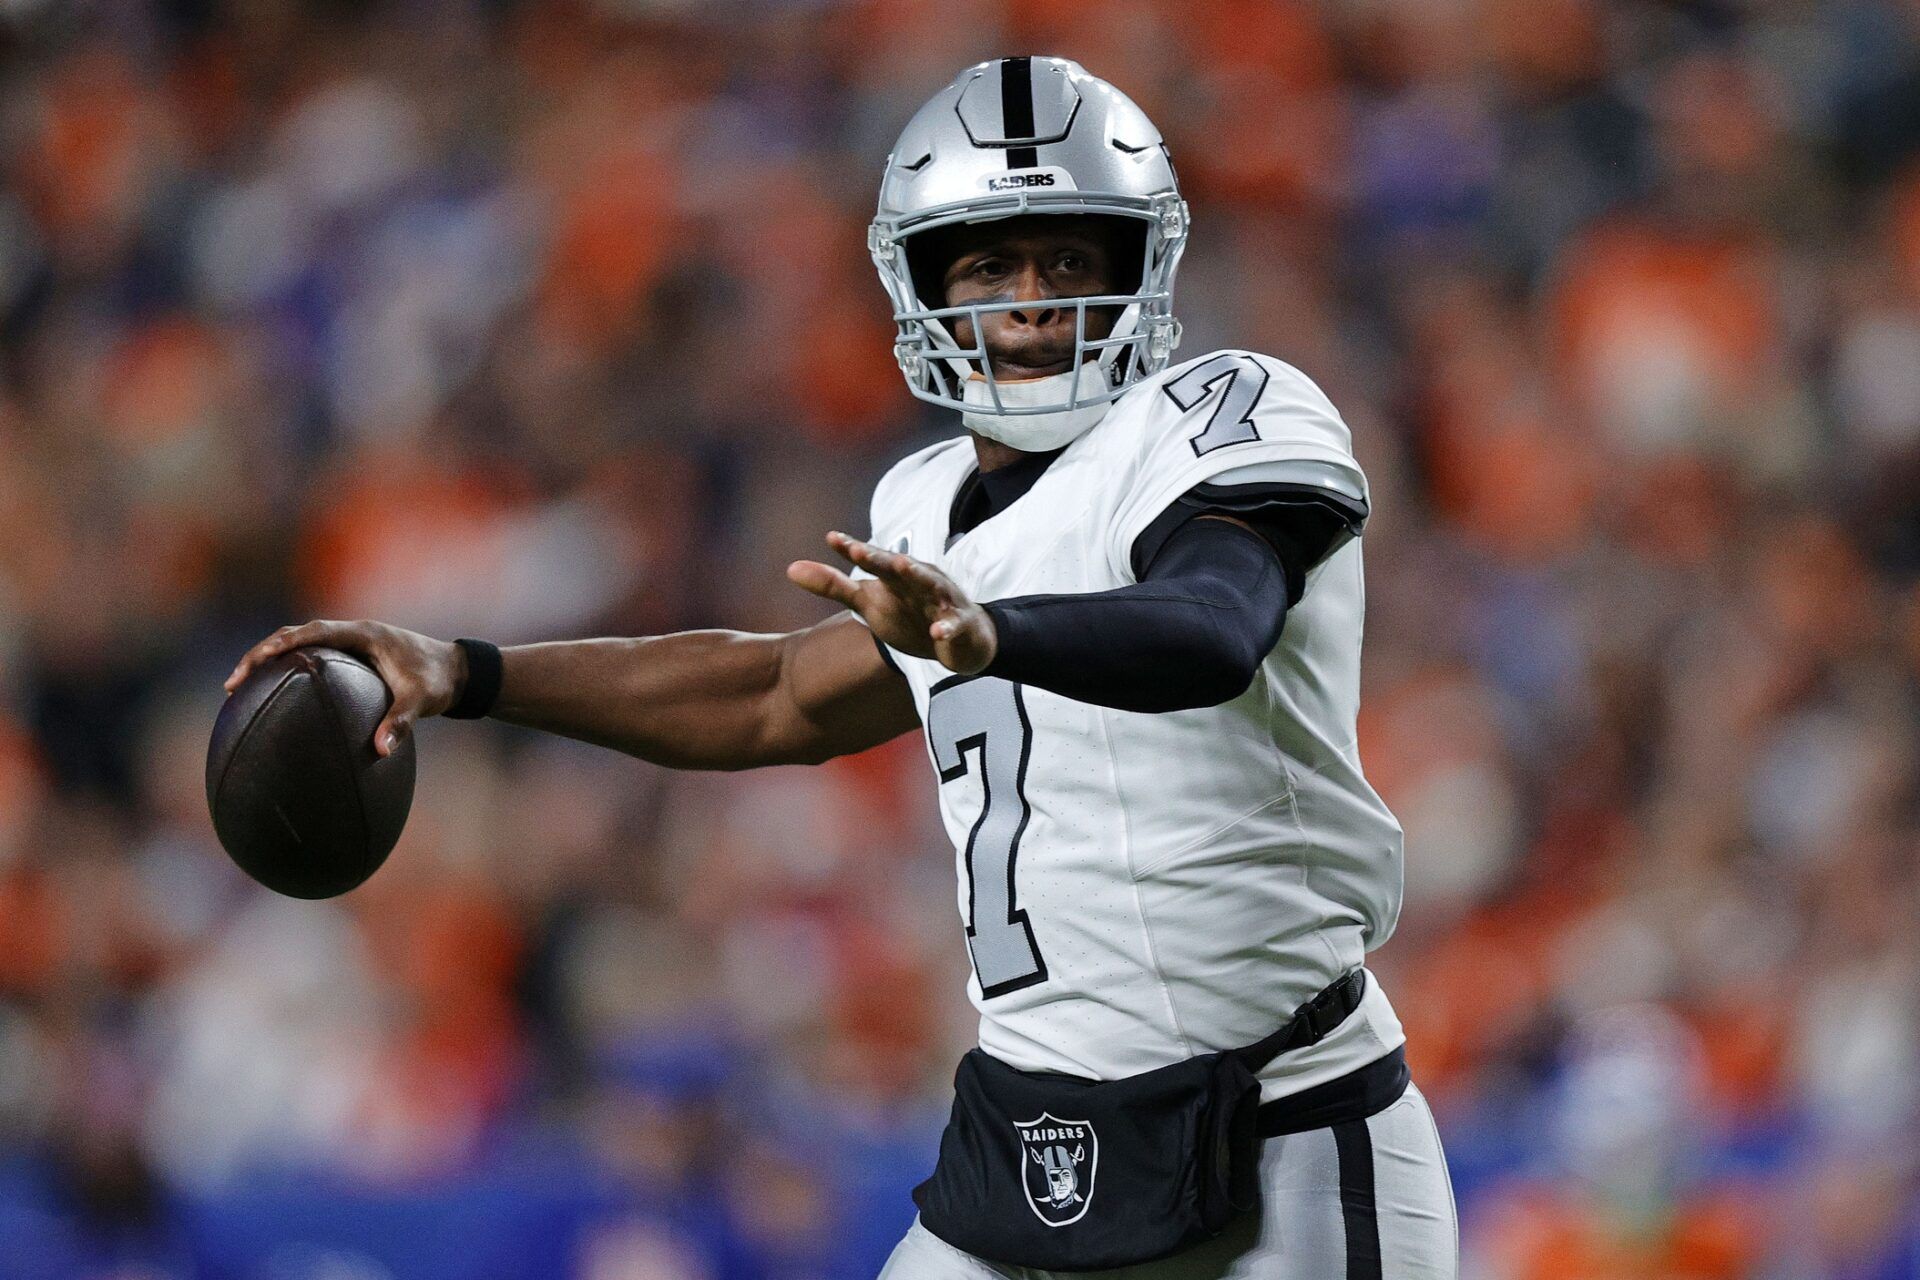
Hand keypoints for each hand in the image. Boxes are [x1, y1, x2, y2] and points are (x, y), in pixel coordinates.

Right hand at [223, 620, 466, 756]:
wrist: (460, 672)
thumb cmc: (440, 681)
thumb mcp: (422, 700)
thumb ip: (402, 722)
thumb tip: (380, 751)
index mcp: (363, 633)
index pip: (310, 633)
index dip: (278, 646)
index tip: (252, 664)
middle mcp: (353, 633)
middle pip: (295, 636)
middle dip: (261, 656)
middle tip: (232, 685)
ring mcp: (352, 644)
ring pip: (301, 646)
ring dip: (271, 663)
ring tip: (240, 691)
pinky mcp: (354, 657)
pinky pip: (313, 659)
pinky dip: (290, 673)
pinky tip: (275, 699)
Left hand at [787, 532, 997, 675]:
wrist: (963, 639)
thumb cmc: (910, 613)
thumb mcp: (868, 602)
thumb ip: (832, 585)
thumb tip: (790, 568)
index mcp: (895, 574)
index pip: (872, 558)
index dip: (853, 549)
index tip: (831, 539)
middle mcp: (918, 580)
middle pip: (897, 567)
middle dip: (879, 558)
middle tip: (856, 549)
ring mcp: (940, 601)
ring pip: (929, 585)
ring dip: (916, 575)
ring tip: (902, 564)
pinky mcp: (958, 625)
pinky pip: (953, 626)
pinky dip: (946, 628)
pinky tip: (938, 633)